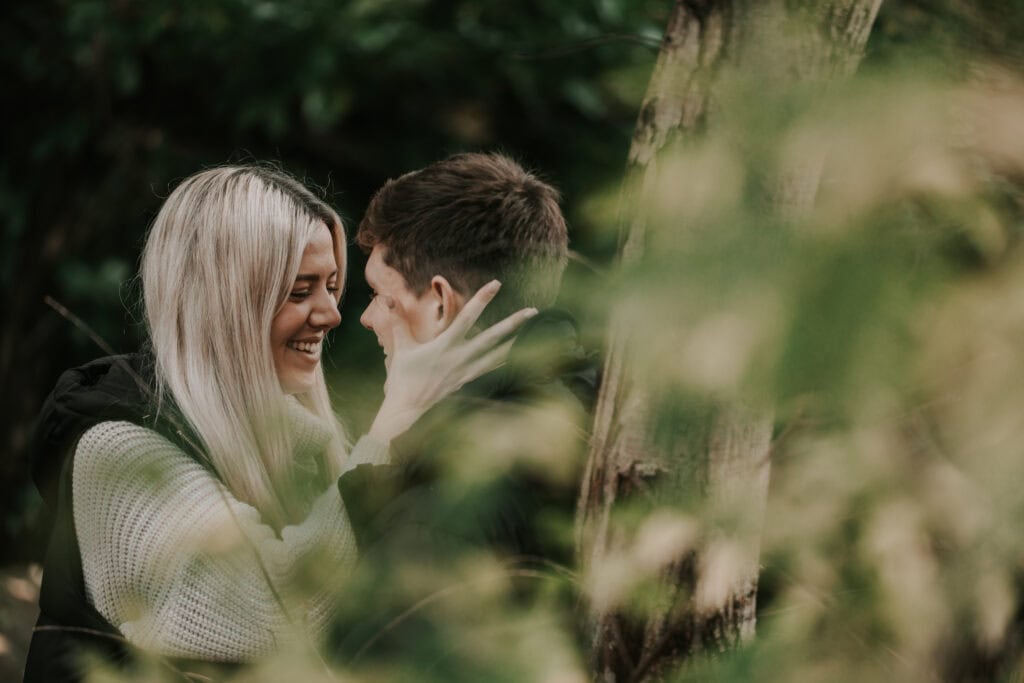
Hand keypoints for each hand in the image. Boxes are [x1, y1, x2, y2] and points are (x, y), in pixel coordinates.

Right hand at [367, 280, 536, 442]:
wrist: (408, 411)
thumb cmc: (403, 380)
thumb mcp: (400, 349)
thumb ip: (397, 323)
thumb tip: (387, 299)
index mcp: (446, 345)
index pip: (468, 317)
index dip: (482, 299)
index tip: (497, 283)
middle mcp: (462, 358)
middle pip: (493, 337)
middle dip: (514, 323)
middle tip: (533, 311)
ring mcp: (468, 372)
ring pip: (499, 355)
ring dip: (517, 342)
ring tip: (535, 331)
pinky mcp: (470, 382)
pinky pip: (493, 370)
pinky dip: (507, 362)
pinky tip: (519, 356)